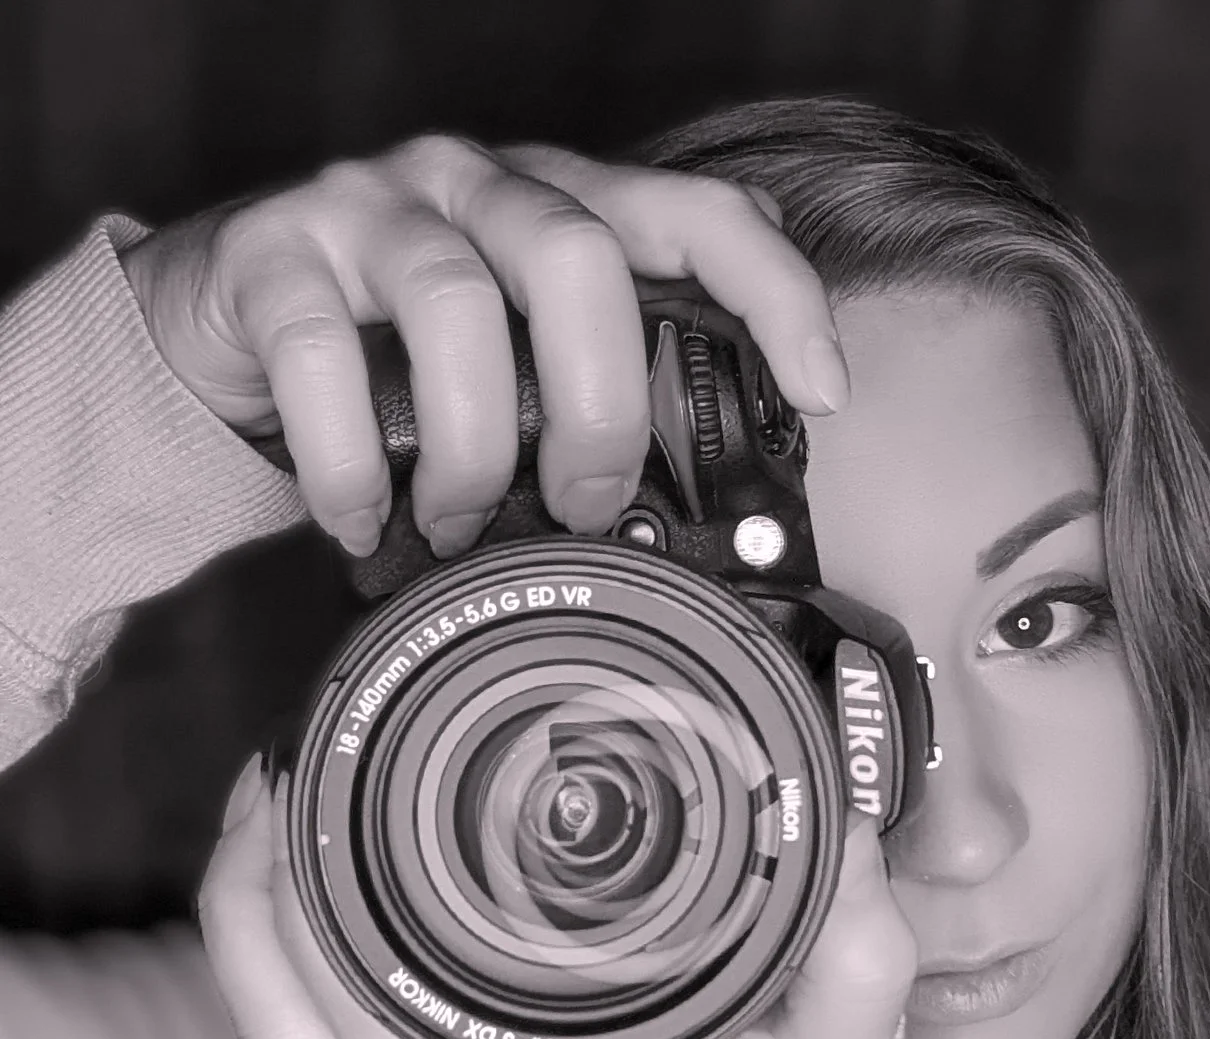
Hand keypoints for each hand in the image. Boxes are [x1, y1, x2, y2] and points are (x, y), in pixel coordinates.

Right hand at [120, 136, 850, 557]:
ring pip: (455, 306)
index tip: (822, 393)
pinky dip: (352, 467)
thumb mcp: (519, 362)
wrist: (231, 324)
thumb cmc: (402, 357)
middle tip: (585, 506)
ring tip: (464, 525)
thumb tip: (681, 512)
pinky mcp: (273, 256)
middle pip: (578, 260)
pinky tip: (366, 523)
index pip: (702, 213)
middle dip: (599, 410)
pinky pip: (322, 360)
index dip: (774, 293)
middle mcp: (478, 185)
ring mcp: (372, 208)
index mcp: (564, 207)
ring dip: (475, 452)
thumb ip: (592, 391)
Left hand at [197, 758, 916, 1038]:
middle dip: (264, 889)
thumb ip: (855, 947)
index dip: (328, 892)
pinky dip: (285, 1001)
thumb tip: (834, 829)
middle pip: (308, 1018)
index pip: (396, 1002)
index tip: (338, 775)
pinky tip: (300, 922)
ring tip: (267, 828)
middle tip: (283, 772)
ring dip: (255, 943)